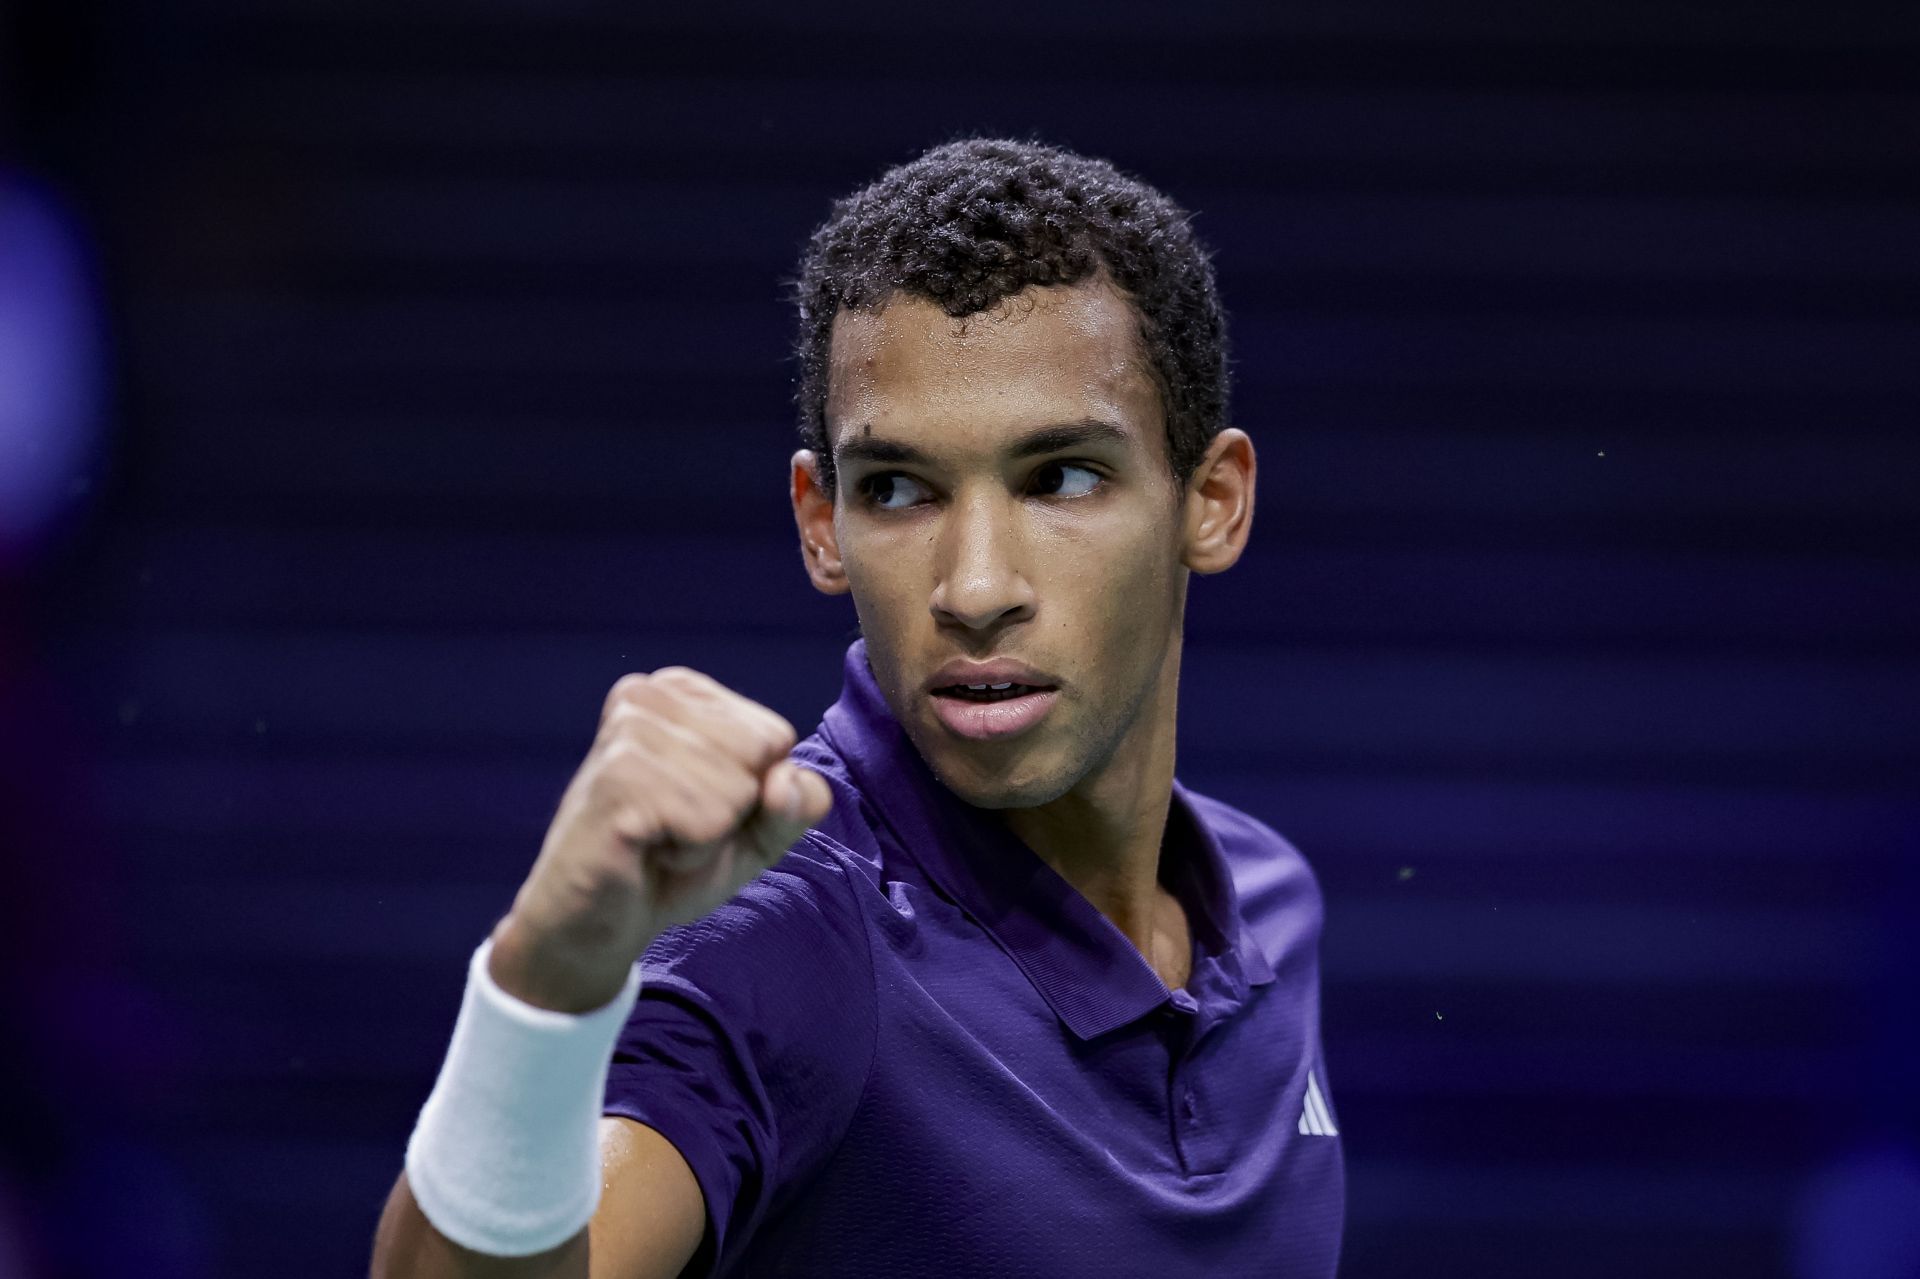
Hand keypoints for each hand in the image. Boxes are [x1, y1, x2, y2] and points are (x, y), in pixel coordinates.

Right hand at [487, 667, 832, 1011]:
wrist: (597, 922)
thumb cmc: (672, 866)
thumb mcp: (758, 832)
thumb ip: (798, 803)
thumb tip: (786, 778)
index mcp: (680, 689)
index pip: (775, 735)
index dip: (753, 791)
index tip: (697, 807)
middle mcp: (648, 694)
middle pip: (760, 753)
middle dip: (732, 809)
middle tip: (674, 826)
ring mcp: (628, 730)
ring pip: (737, 787)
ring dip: (706, 835)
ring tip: (657, 837)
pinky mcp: (616, 777)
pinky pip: (706, 820)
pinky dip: (689, 852)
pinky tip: (645, 848)